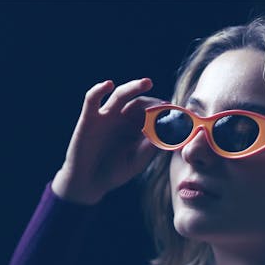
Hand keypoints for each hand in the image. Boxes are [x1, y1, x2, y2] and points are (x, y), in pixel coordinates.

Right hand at [52, 78, 161, 204]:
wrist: (89, 182)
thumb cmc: (114, 172)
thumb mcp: (136, 162)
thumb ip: (148, 149)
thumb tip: (163, 134)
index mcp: (136, 128)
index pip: (152, 113)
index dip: (163, 112)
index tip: (175, 114)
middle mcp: (123, 118)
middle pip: (139, 103)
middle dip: (153, 101)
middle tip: (165, 104)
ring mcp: (106, 116)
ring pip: (120, 95)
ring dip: (133, 87)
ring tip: (147, 83)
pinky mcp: (89, 118)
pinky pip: (92, 99)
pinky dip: (98, 89)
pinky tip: (108, 85)